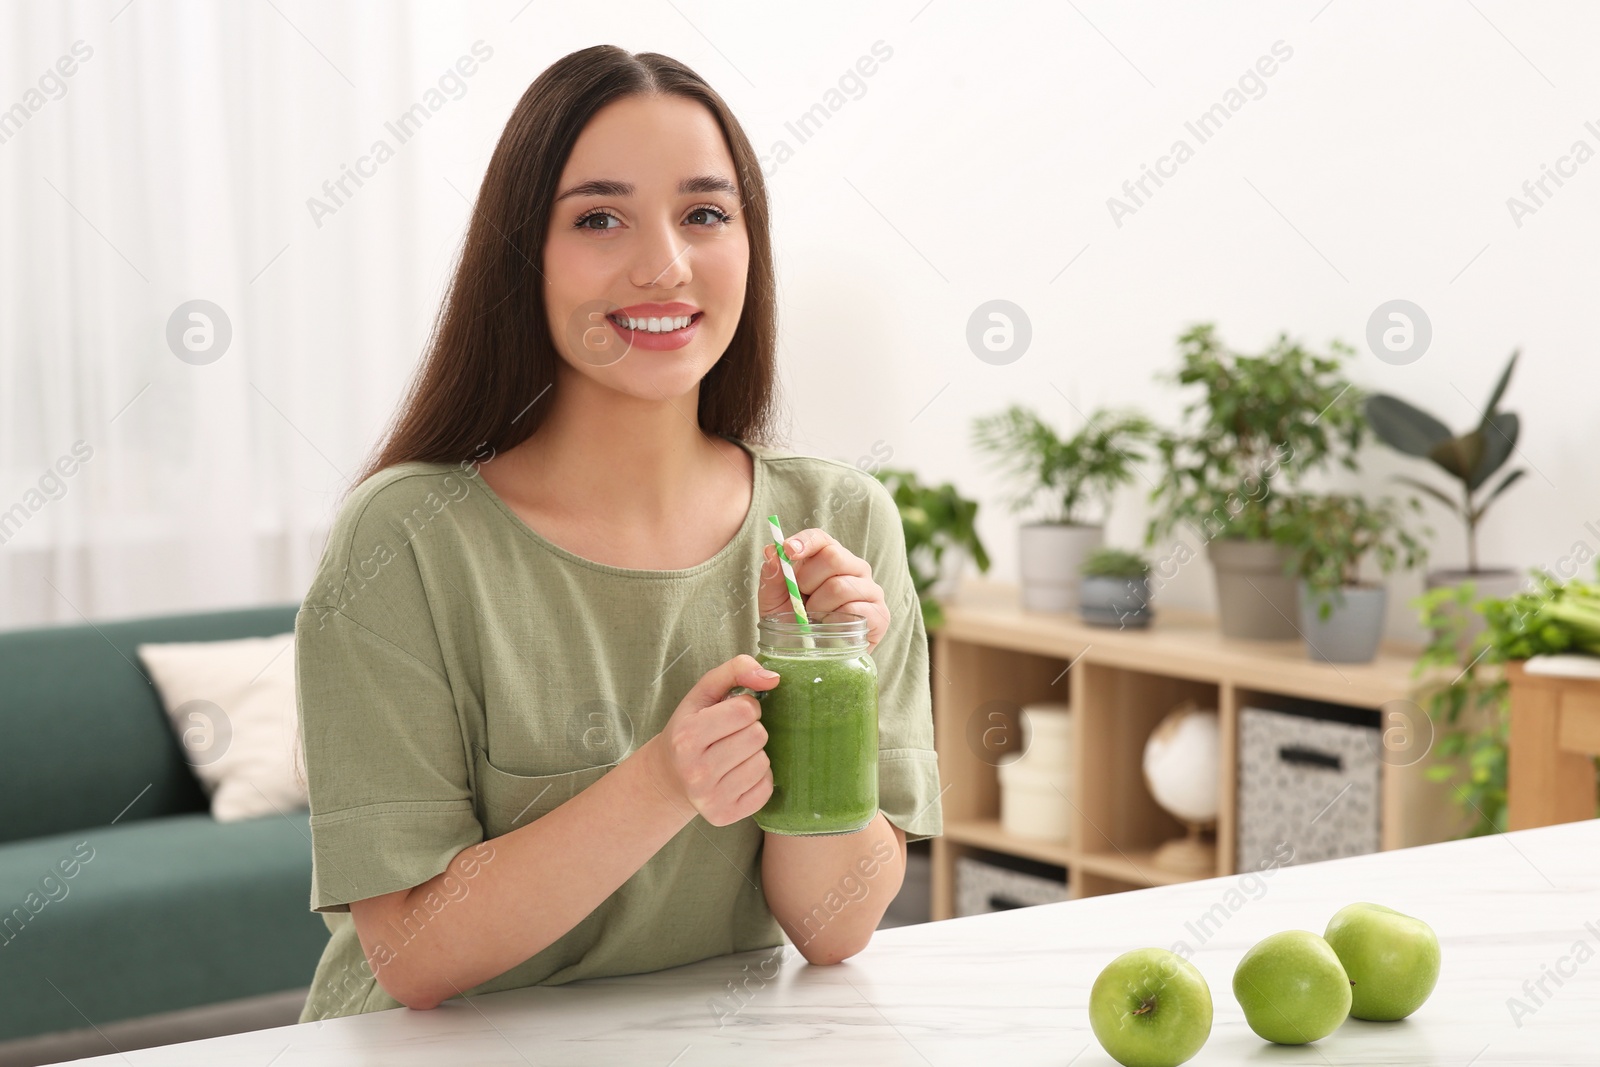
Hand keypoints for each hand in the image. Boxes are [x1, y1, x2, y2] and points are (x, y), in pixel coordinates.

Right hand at [645, 655, 778, 826]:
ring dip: (755, 754)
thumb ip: (736, 670)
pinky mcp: (724, 815)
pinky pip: (766, 788)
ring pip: (763, 762)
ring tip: (733, 754)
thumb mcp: (704, 693)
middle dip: (751, 729)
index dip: (747, 706)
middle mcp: (696, 771)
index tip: (732, 713)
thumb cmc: (691, 728)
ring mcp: (710, 797)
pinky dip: (758, 778)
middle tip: (731, 735)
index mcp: (687, 736)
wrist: (669, 776)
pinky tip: (738, 774)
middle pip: (758, 736)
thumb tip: (773, 679)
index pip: (746, 710)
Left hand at [759, 528, 889, 652]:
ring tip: (815, 620)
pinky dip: (836, 622)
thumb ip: (772, 577)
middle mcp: (854, 568)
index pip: (821, 538)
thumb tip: (771, 552)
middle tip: (801, 602)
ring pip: (840, 586)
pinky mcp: (880, 615)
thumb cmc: (794, 625)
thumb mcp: (774, 602)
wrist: (811, 659)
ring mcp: (871, 591)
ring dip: (819, 607)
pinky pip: (856, 610)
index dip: (805, 541)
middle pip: (833, 557)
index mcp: (829, 558)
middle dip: (808, 581)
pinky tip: (832, 630)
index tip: (788, 550)